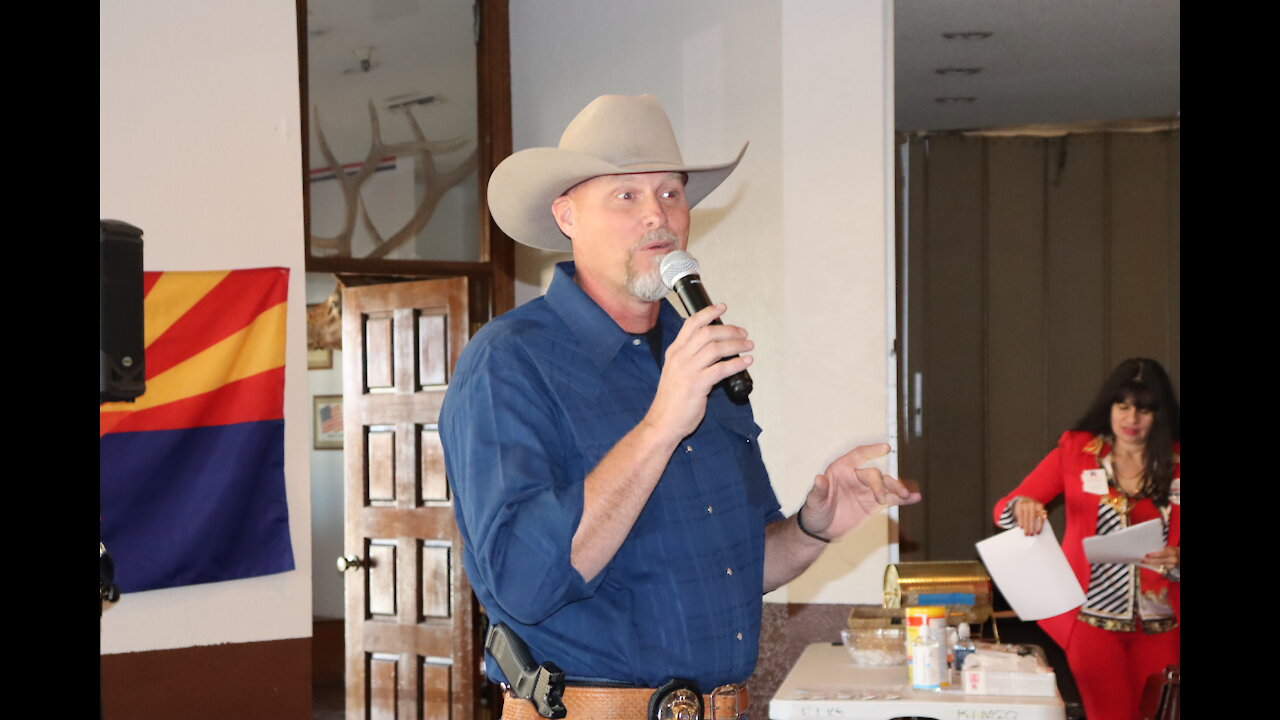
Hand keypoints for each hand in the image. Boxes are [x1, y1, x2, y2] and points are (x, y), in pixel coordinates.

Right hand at [643, 303, 753, 441]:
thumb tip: (714, 351)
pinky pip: (721, 369)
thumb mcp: (676, 373)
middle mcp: (680, 357)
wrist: (662, 422)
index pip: (691, 324)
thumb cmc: (671, 401)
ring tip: (748, 346)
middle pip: (707, 333)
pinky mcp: (697, 385)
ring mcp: (688, 370)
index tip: (722, 308)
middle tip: (743, 333)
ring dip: (736, 344)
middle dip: (729, 330)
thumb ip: (691, 360)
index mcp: (674, 352)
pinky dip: (737, 363)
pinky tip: (746, 362)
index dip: (708, 313)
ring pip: (716, 348)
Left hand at [799, 443, 920, 540]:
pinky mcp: (874, 504)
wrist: (821, 530)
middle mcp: (856, 477)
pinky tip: (915, 498)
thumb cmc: (814, 512)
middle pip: (874, 475)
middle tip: (881, 500)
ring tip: (908, 495)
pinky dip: (903, 499)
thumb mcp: (813, 503)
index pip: (859, 455)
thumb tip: (819, 479)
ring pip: (887, 485)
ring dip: (898, 489)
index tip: (886, 448)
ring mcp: (867, 490)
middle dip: (880, 485)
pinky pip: (892, 499)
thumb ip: (817, 492)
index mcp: (841, 470)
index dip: (872, 451)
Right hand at [1013, 497, 1047, 535]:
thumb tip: (1039, 528)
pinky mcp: (1020, 506)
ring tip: (1026, 533)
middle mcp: (1033, 505)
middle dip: (1031, 527)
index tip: (1038, 533)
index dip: (1040, 526)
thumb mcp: (1038, 509)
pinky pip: (1020, 516)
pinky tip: (1021, 527)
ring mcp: (1026, 505)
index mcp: (1040, 506)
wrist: (1025, 498)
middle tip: (1031, 535)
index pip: (1041, 517)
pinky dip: (1021, 522)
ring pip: (1026, 518)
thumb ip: (1040, 516)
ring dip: (1026, 527)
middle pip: (1032, 518)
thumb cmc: (1033, 508)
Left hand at [1142, 545, 1179, 575]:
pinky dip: (1155, 568)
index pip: (1161, 554)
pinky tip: (1150, 566)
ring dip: (1151, 565)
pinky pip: (1161, 570)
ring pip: (1159, 566)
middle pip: (1159, 562)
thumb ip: (1160, 549)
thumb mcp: (1168, 548)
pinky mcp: (1170, 570)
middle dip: (1150, 561)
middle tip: (1142, 560)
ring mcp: (1172, 566)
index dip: (1153, 555)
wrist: (1180, 556)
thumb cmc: (1172, 551)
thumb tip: (1149, 551)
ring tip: (1144, 563)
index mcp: (1172, 552)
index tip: (1146, 555)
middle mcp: (1173, 560)